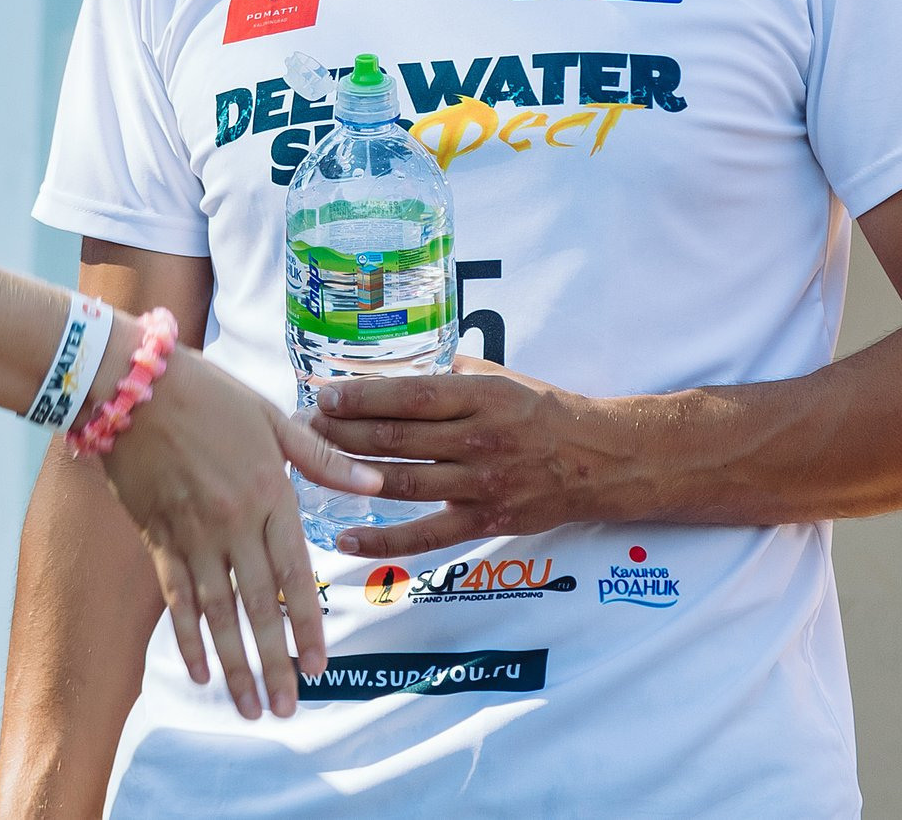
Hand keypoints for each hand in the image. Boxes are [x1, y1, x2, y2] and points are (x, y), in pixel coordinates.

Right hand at [95, 342, 380, 720]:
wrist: (131, 385)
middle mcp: (233, 523)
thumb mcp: (272, 417)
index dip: (308, 624)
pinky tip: (201, 672)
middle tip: (288, 710)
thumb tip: (375, 479)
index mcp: (269, 493)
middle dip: (275, 663)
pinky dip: (188, 637)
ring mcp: (193, 534)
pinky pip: (176, 597)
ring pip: (218, 613)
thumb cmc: (207, 393)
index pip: (296, 573)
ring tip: (250, 708)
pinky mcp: (158, 537)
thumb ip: (322, 457)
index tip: (320, 667)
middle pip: (259, 605)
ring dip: (234, 665)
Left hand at [307, 356, 618, 557]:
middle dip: (341, 433)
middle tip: (302, 428)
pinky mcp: (484, 522)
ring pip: (402, 482)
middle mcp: (479, 439)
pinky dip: (382, 540)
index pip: (410, 395)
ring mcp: (481, 484)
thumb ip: (450, 369)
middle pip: (396, 438)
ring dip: (349, 475)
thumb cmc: (544, 411)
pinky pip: (424, 536)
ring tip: (310, 467)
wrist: (599, 460)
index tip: (323, 395)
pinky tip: (345, 538)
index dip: (361, 397)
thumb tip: (395, 361)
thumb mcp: (502, 376)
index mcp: (482, 395)